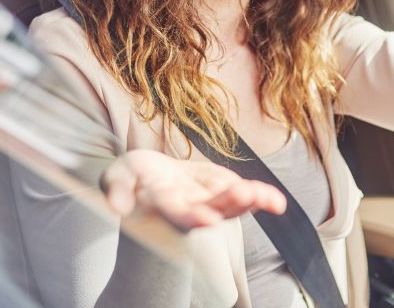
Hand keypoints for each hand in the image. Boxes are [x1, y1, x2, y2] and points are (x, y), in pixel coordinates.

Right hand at [101, 149, 285, 229]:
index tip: (208, 219)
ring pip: (233, 205)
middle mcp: (192, 210)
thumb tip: (115, 206)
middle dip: (229, 204)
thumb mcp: (115, 177)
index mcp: (165, 207)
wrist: (149, 175)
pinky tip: (278, 203)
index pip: (179, 215)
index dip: (192, 216)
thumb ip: (115, 188)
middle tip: (245, 194)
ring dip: (250, 201)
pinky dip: (261, 199)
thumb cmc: (130, 178)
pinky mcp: (224, 189)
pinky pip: (246, 195)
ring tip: (268, 199)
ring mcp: (211, 201)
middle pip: (213, 210)